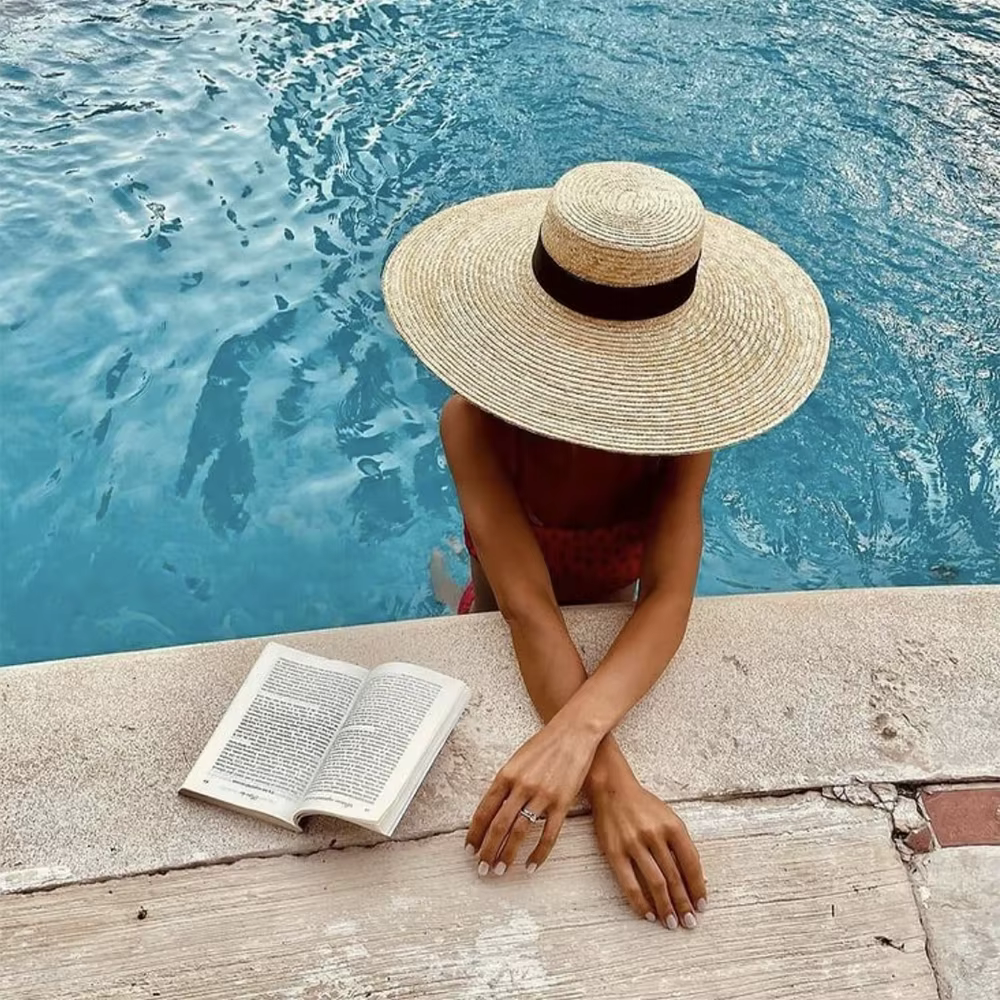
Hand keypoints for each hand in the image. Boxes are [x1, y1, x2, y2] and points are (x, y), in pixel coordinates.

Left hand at [465, 717, 600, 874]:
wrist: (573, 732)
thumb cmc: (545, 744)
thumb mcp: (517, 759)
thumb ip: (505, 783)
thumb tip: (493, 809)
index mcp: (506, 775)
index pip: (484, 810)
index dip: (475, 833)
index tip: (470, 848)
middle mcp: (521, 786)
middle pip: (498, 825)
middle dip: (487, 850)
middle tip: (481, 867)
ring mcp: (542, 795)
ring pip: (519, 832)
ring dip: (507, 855)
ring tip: (500, 870)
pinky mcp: (562, 803)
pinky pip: (548, 834)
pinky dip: (538, 854)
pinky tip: (531, 866)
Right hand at [590, 774, 706, 928]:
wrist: (612, 788)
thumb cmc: (643, 805)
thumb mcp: (668, 817)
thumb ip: (680, 844)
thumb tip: (692, 878)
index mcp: (673, 826)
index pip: (691, 864)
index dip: (698, 887)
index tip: (702, 905)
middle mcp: (655, 834)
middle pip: (674, 877)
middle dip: (684, 903)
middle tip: (689, 922)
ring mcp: (634, 843)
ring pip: (655, 883)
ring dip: (665, 906)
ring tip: (671, 922)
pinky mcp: (615, 852)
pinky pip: (629, 883)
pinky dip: (640, 902)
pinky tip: (647, 913)